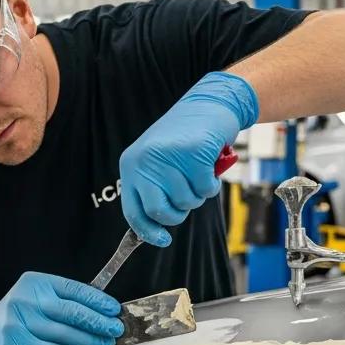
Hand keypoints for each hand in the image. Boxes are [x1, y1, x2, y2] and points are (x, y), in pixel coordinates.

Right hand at [0, 272, 123, 344]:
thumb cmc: (22, 315)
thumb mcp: (40, 298)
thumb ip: (66, 301)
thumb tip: (103, 312)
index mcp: (37, 282)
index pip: (74, 289)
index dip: (97, 301)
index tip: (114, 310)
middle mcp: (28, 298)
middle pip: (71, 311)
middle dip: (97, 322)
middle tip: (115, 329)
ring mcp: (21, 321)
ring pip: (64, 332)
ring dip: (89, 339)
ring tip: (105, 343)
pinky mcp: (18, 342)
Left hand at [120, 71, 257, 246]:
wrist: (210, 104)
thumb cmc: (185, 139)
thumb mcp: (158, 162)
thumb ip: (153, 188)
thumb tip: (154, 228)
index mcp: (131, 165)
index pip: (134, 210)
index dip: (147, 231)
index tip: (162, 240)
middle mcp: (145, 160)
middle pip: (159, 211)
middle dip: (177, 213)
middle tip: (187, 198)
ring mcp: (168, 157)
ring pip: (186, 202)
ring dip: (198, 194)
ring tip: (198, 172)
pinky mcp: (193, 154)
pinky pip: (206, 189)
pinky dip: (212, 183)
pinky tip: (210, 165)